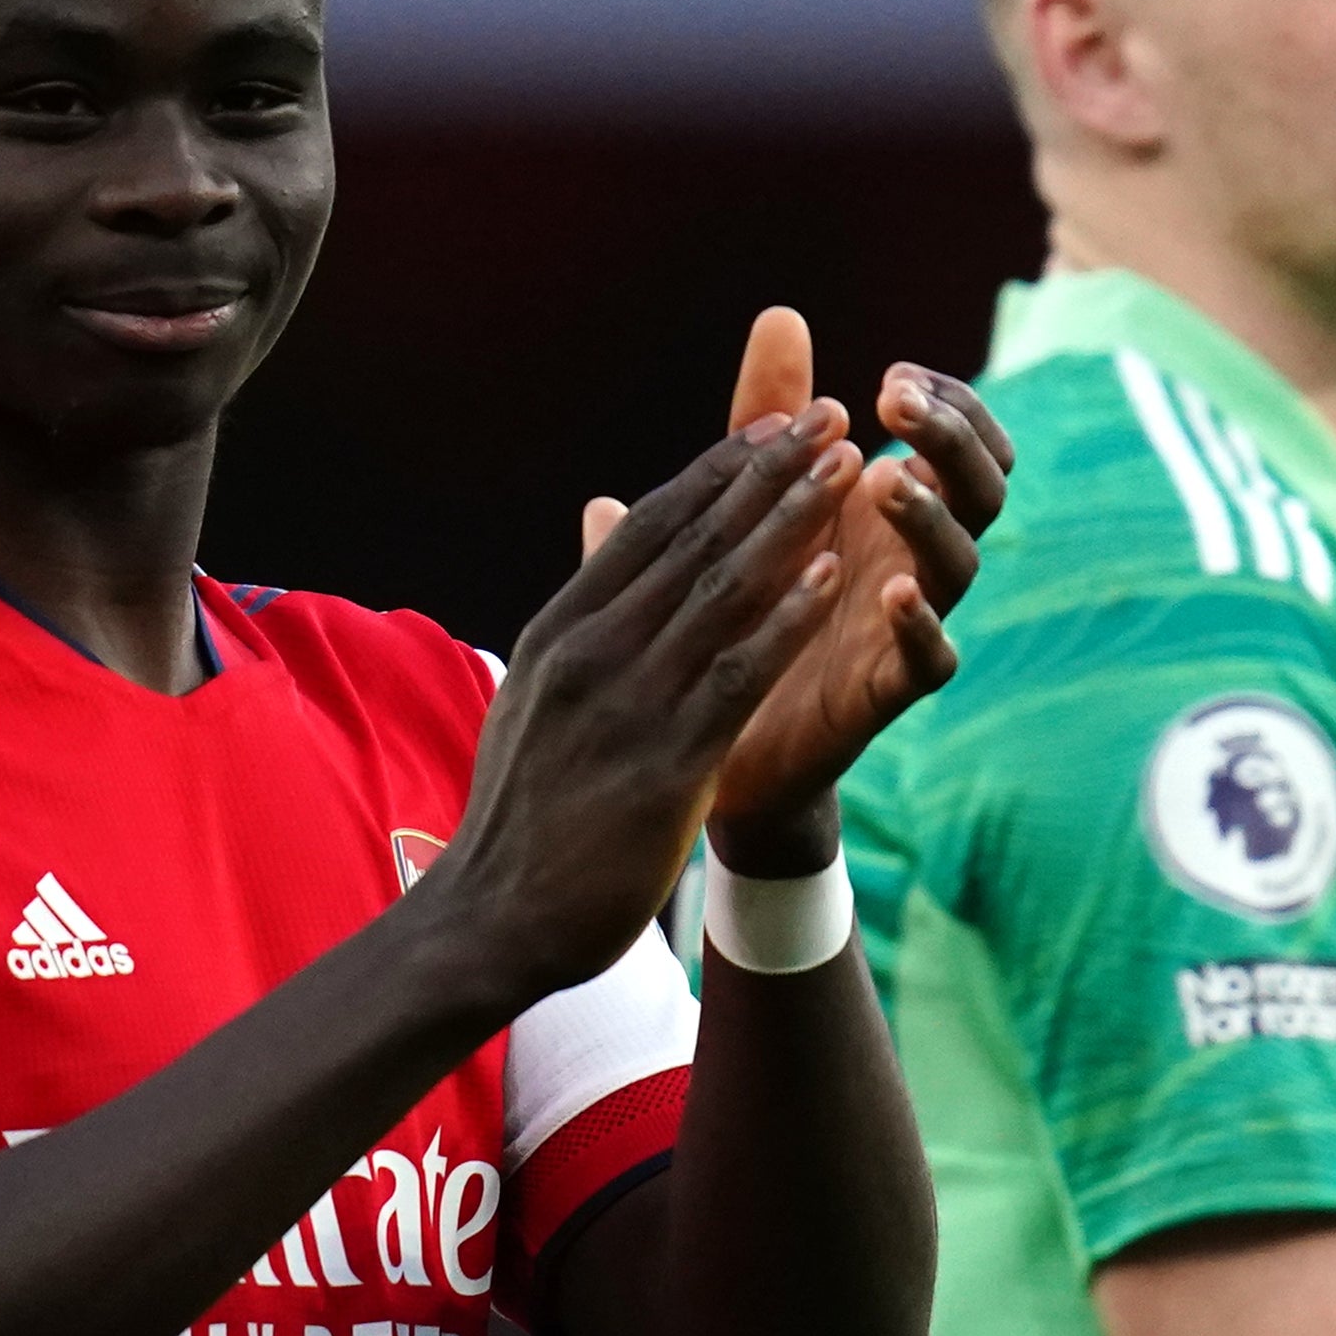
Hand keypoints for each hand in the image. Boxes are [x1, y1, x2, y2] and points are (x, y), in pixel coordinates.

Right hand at [438, 422, 848, 1002]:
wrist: (488, 921)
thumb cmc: (521, 822)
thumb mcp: (531, 705)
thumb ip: (576, 638)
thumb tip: (592, 578)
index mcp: (557, 634)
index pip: (645, 528)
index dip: (717, 471)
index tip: (773, 422)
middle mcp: (587, 652)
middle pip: (691, 540)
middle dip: (766, 471)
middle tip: (829, 413)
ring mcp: (625, 705)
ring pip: (719, 591)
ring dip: (790, 521)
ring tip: (847, 467)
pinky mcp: (663, 765)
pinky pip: (736, 674)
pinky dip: (785, 619)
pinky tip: (832, 575)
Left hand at [574, 308, 1013, 877]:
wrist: (715, 735)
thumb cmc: (746, 603)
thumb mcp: (750, 498)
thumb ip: (771, 414)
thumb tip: (781, 314)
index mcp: (892, 509)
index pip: (963, 439)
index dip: (950, 401)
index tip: (896, 376)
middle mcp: (915, 559)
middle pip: (983, 489)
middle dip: (955, 437)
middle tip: (901, 401)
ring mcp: (906, 626)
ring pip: (962, 565)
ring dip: (933, 515)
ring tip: (891, 480)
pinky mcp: (884, 692)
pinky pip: (931, 659)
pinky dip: (922, 626)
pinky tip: (894, 591)